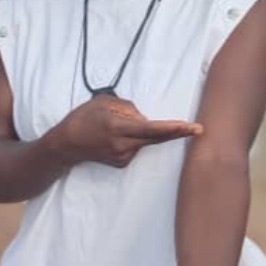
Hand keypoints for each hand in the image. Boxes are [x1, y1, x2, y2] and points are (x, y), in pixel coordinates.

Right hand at [59, 95, 200, 168]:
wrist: (67, 144)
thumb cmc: (84, 118)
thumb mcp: (104, 102)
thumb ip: (128, 108)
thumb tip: (143, 118)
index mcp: (118, 127)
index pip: (152, 128)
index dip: (173, 128)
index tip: (190, 127)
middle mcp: (122, 145)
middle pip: (157, 138)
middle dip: (177, 132)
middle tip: (198, 129)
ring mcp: (122, 157)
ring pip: (145, 141)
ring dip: (145, 132)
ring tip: (119, 124)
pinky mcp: (121, 163)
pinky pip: (136, 147)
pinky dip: (135, 139)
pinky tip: (118, 137)